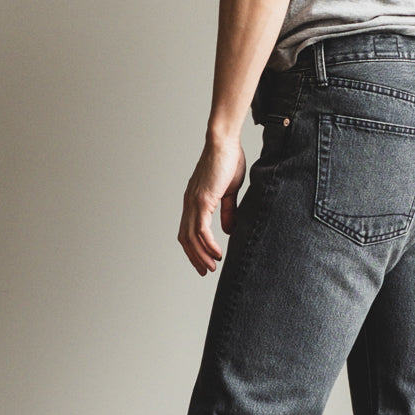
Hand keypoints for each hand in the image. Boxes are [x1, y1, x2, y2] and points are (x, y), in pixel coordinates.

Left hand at [179, 138, 246, 274]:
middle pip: (185, 238)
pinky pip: (202, 229)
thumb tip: (228, 230)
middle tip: (206, 271)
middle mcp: (190, 204)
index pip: (188, 231)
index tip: (205, 261)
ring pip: (191, 237)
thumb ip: (227, 211)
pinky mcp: (202, 200)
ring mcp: (194, 202)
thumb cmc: (228, 162)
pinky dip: (208, 244)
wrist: (225, 143)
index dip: (194, 249)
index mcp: (195, 202)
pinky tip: (218, 252)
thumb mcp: (229, 192)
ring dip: (201, 255)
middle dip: (195, 257)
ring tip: (212, 266)